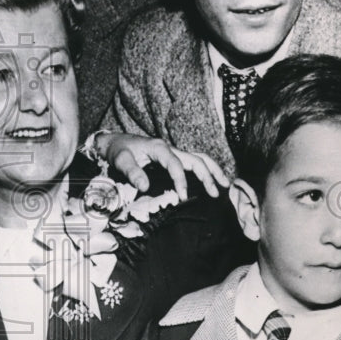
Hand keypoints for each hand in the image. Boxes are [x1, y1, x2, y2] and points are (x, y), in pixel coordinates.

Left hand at [98, 133, 228, 199]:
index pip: (175, 164)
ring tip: (225, 185)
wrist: (114, 142)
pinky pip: (193, 162)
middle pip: (196, 159)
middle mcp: (169, 148)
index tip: (183, 197)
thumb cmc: (117, 150)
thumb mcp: (120, 160)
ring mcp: (173, 152)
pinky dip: (206, 170)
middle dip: (208, 176)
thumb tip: (145, 186)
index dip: (181, 181)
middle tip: (216, 193)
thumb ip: (131, 172)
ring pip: (199, 158)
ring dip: (213, 170)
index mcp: (158, 148)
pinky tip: (212, 181)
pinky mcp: (173, 158)